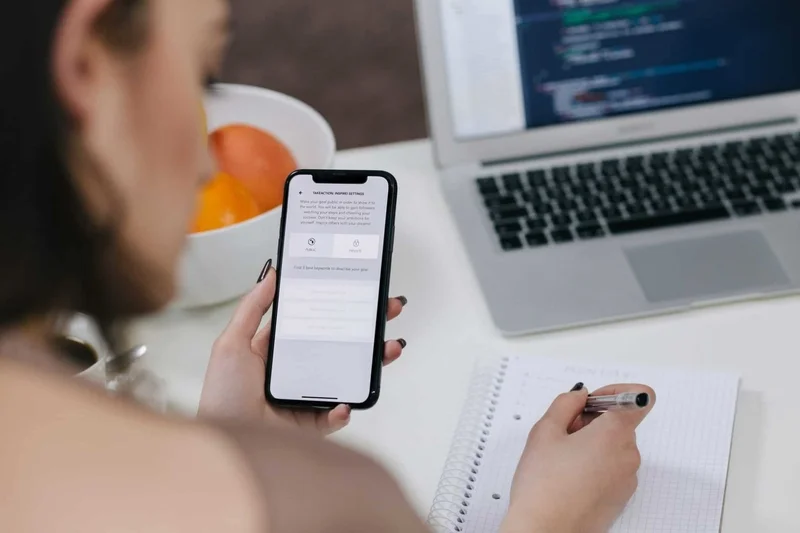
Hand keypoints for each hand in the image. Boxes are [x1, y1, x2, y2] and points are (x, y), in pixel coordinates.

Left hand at [198, 264, 407, 433]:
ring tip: (389, 348)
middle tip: (388, 309)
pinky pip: (336, 415)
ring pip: (348, 376)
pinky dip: (345, 409)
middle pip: (339, 345)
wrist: (226, 440)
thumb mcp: (231, 343)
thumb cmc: (222, 394)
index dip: (337, 306)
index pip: (315, 322)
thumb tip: (271, 275)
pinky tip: (345, 402)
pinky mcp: (312, 424)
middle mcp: (295, 372)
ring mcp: (307, 397)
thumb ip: (252, 308)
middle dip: (367, 327)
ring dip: (373, 362)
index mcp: (277, 351)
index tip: (358, 290)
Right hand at [501, 384, 655, 532]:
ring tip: (561, 459)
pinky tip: (568, 476)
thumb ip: (565, 403)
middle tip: (563, 433)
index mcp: (615, 433)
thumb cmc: (544, 486)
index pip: (640, 397)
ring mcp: (627, 478)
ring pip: (614, 446)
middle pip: (620, 422)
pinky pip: (612, 468)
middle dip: (593, 421)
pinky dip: (594, 465)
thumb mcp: (545, 431)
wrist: (545, 531)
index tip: (594, 400)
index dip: (616, 392)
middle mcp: (629, 455)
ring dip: (592, 444)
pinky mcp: (621, 496)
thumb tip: (579, 396)